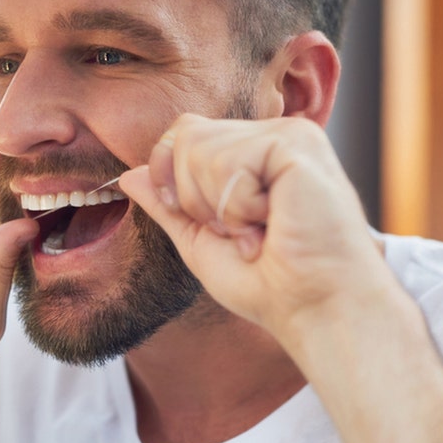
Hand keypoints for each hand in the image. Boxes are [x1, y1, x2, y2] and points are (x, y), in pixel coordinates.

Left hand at [119, 114, 388, 337]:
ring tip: (261, 231)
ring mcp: (289, 134)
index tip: (212, 226)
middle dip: (194, 198)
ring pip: (199, 148)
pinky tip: (274, 225)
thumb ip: (167, 205)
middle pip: (184, 134)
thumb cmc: (270, 285)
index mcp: (254, 150)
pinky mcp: (298, 144)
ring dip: (220, 208)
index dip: (174, 181)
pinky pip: (228, 164)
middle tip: (242, 232)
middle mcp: (273, 134)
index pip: (183, 132)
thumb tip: (127, 174)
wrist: (315, 309)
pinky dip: (240, 209)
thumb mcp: (201, 242)